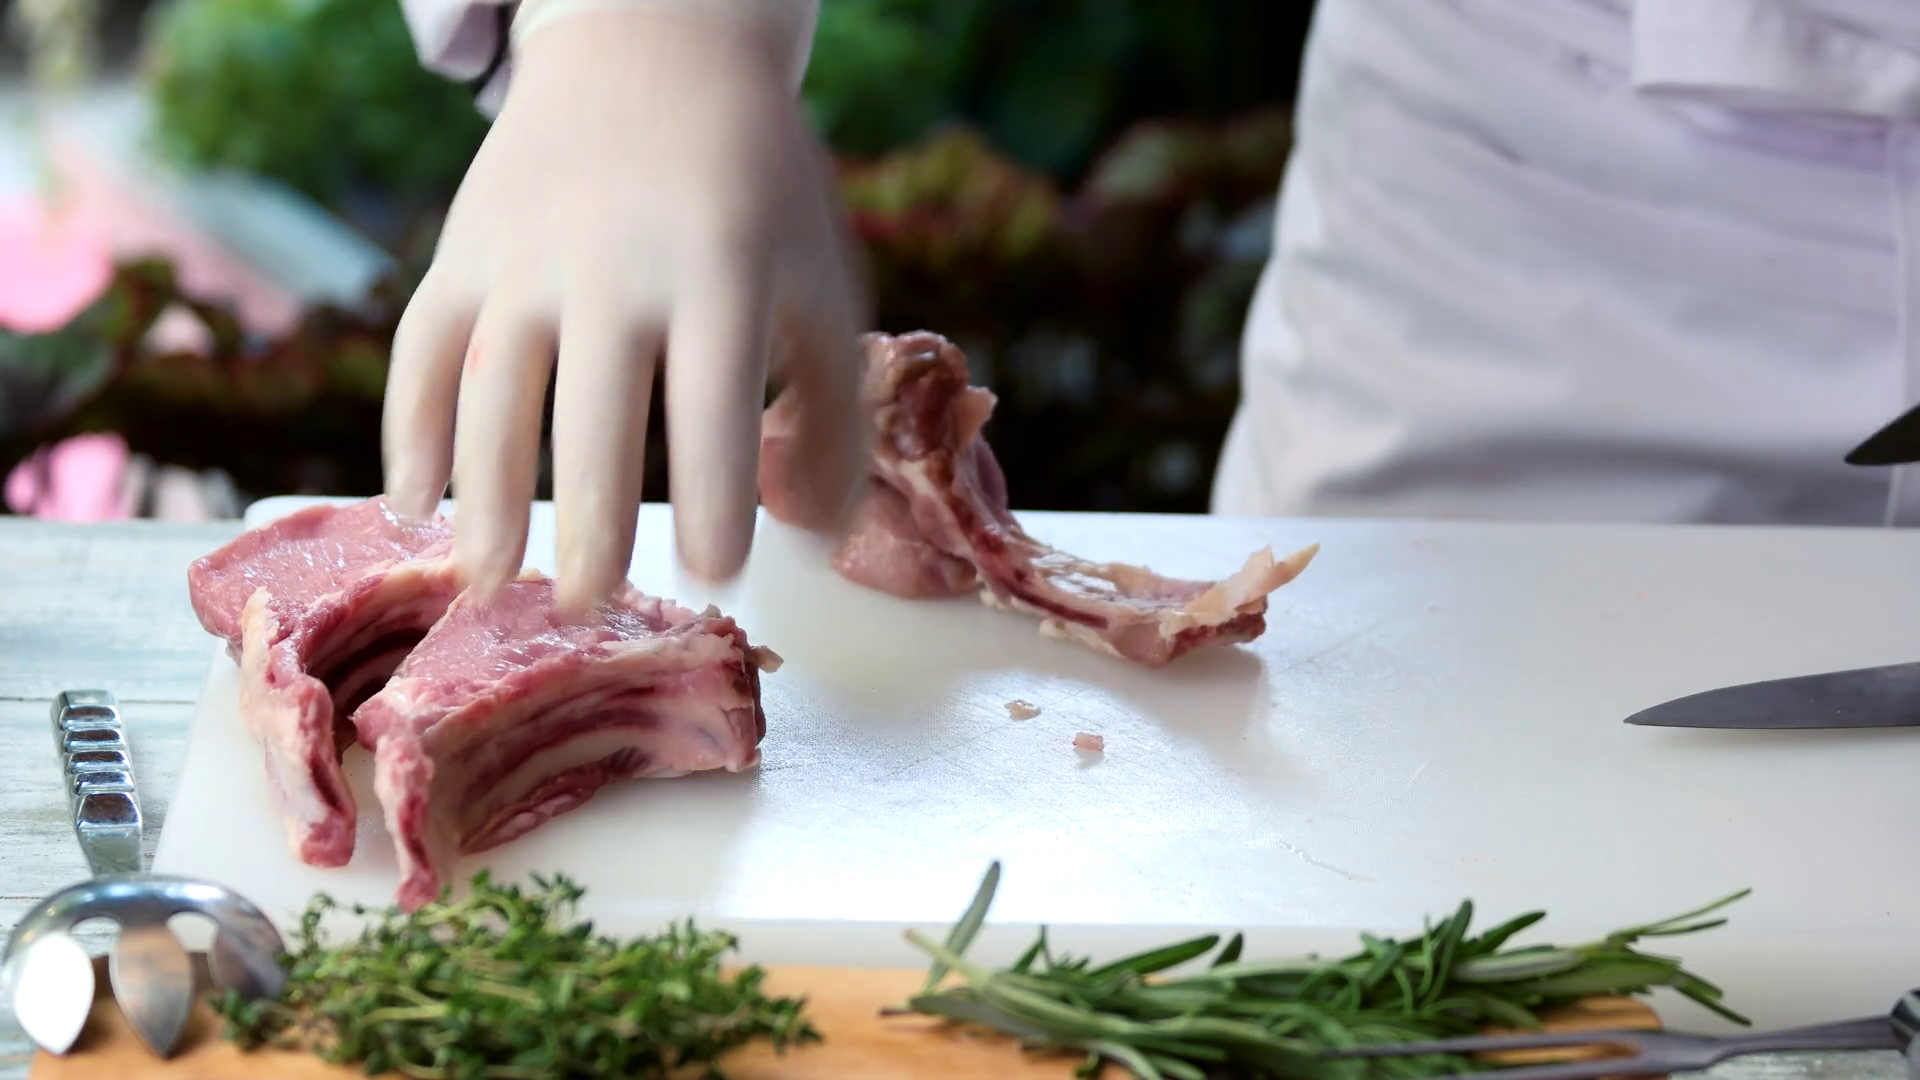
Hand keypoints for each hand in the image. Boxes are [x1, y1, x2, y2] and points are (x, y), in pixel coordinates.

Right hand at [382, 6, 868, 610]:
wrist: (653, 50)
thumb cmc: (756, 195)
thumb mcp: (818, 282)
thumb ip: (831, 412)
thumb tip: (812, 537)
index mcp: (721, 272)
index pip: (712, 408)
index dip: (711, 500)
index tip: (714, 577)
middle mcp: (614, 264)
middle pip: (592, 419)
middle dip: (590, 527)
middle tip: (591, 608)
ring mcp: (526, 256)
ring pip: (493, 397)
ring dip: (485, 503)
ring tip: (492, 587)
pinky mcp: (462, 249)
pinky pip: (422, 353)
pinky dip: (408, 434)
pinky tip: (414, 509)